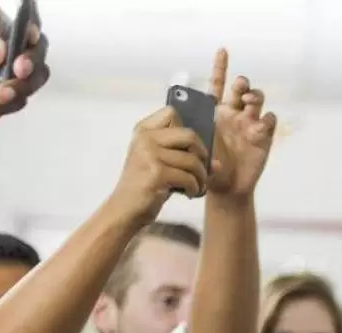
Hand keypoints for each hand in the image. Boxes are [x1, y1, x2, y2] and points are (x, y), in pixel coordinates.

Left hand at [0, 4, 49, 151]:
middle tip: (20, 70)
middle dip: (31, 58)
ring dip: (21, 86)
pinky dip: (4, 106)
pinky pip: (21, 99)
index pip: (7, 17)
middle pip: (32, 45)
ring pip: (35, 74)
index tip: (29, 36)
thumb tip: (2, 48)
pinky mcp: (8, 98)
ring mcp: (5, 74)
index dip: (23, 23)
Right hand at [110, 108, 208, 225]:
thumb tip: (217, 163)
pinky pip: (189, 177)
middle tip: (202, 169)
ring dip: (201, 177)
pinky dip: (194, 188)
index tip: (192, 148)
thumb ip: (184, 157)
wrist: (125, 209)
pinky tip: (189, 193)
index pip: (172, 113)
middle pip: (189, 134)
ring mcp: (149, 154)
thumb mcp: (160, 165)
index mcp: (144, 130)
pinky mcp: (156, 173)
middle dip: (202, 154)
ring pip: (193, 160)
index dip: (189, 129)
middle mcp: (145, 138)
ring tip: (197, 187)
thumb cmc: (145, 186)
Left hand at [205, 49, 276, 198]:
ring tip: (250, 101)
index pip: (218, 85)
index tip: (222, 50)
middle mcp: (234, 114)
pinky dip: (267, 118)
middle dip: (242, 83)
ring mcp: (250, 124)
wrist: (227, 188)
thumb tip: (189, 127)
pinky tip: (261, 123)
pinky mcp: (263, 136)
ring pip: (257, 99)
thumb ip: (196, 137)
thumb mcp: (197, 149)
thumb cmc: (210, 168)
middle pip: (241, 89)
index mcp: (216, 112)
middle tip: (240, 89)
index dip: (220, 67)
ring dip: (255, 95)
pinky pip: (269, 120)